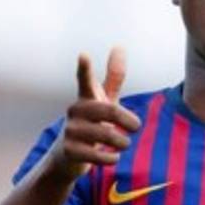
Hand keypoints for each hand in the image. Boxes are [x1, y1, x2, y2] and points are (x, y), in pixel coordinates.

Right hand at [45, 46, 141, 180]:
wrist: (67, 156)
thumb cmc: (91, 122)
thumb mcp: (103, 100)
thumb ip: (113, 77)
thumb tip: (119, 46)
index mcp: (86, 97)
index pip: (85, 80)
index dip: (85, 69)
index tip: (84, 55)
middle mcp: (75, 111)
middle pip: (109, 111)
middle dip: (127, 120)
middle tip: (137, 127)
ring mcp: (70, 131)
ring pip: (105, 135)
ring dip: (121, 142)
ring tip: (124, 144)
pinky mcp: (69, 151)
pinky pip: (97, 155)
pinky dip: (111, 158)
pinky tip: (114, 157)